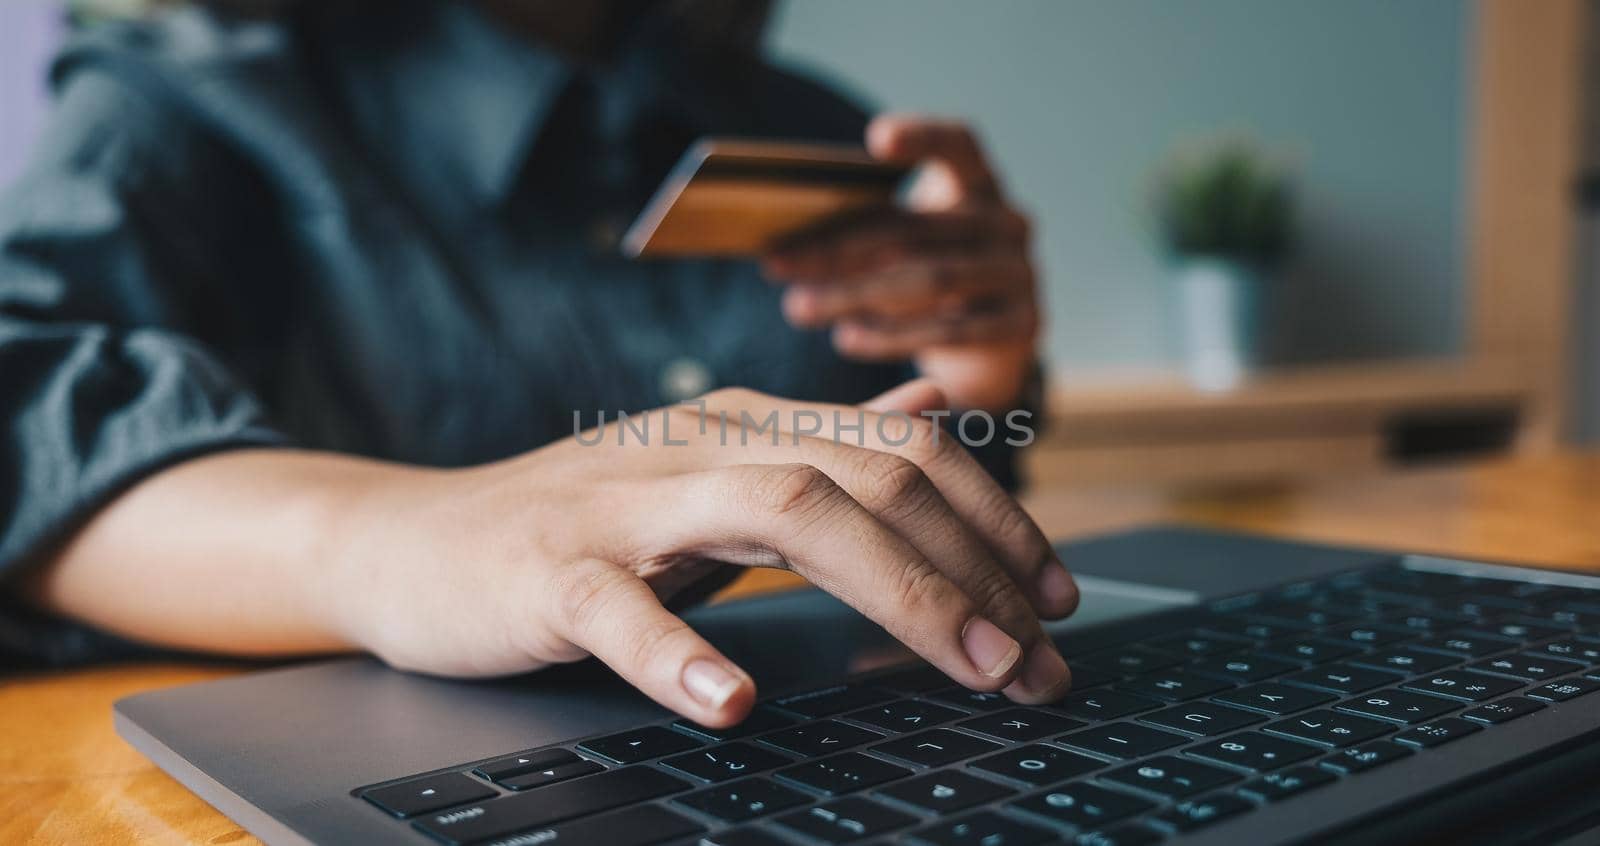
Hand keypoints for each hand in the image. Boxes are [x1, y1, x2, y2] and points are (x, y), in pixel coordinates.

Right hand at [327, 381, 1076, 726]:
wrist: (410, 540)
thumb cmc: (577, 522)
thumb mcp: (715, 470)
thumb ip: (824, 445)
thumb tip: (937, 412)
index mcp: (746, 425)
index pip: (902, 450)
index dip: (997, 518)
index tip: (1060, 598)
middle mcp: (699, 444)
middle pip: (867, 478)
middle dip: (976, 568)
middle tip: (1041, 661)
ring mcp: (623, 503)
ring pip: (780, 513)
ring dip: (896, 590)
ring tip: (970, 666)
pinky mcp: (548, 569)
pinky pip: (620, 607)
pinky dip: (682, 652)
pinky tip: (736, 701)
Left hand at [764, 116, 1040, 410]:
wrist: (992, 347)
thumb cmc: (932, 279)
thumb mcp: (909, 244)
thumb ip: (867, 232)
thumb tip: (782, 244)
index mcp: (979, 186)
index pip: (960, 145)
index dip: (923, 137)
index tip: (875, 139)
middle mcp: (1008, 222)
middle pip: (915, 229)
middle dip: (837, 248)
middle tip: (776, 264)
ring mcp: (1021, 274)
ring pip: (929, 279)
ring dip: (854, 294)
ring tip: (797, 308)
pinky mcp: (1022, 325)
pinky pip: (949, 329)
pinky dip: (891, 335)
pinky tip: (845, 338)